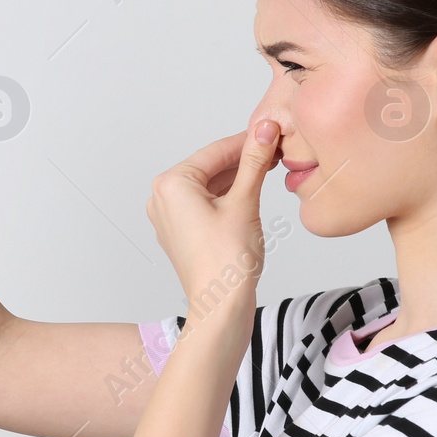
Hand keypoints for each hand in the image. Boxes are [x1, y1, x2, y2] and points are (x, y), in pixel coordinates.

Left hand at [146, 119, 282, 324]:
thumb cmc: (228, 260)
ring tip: (268, 168)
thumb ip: (254, 162)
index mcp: (171, 184)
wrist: (221, 306)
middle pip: (210, 167)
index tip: (271, 131)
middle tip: (275, 149)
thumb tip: (264, 130)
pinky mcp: (179, 233)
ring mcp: (168, 217)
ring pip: (208, 186)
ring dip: (236, 178)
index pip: (216, 151)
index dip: (248, 141)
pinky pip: (204, 204)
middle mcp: (162, 198)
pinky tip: (250, 192)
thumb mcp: (245, 201)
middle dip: (242, 160)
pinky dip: (226, 197)